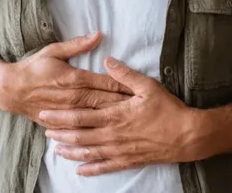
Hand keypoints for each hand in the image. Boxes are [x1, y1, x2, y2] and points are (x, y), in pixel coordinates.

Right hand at [0, 32, 132, 125]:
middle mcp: (75, 97)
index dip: (127, 86)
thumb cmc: (33, 68)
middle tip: (147, 109)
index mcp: (75, 78)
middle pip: (107, 102)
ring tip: (135, 124)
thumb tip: (98, 34)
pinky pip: (83, 131)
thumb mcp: (53, 51)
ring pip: (98, 118)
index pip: (108, 82)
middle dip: (127, 106)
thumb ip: (77, 45)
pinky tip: (111, 138)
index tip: (144, 89)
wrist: (11, 90)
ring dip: (116, 120)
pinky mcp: (62, 123)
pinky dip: (97, 134)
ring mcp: (69, 113)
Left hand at [40, 57, 205, 175]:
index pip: (81, 115)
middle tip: (43, 130)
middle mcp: (113, 134)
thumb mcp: (147, 86)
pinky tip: (80, 170)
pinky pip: (106, 166)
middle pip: (80, 134)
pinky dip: (91, 168)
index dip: (61, 115)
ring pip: (89, 152)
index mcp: (115, 114)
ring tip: (56, 149)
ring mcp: (120, 150)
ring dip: (71, 150)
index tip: (45, 113)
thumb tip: (107, 61)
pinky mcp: (129, 160)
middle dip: (60, 132)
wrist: (187, 136)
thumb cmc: (168, 109)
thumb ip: (124, 74)